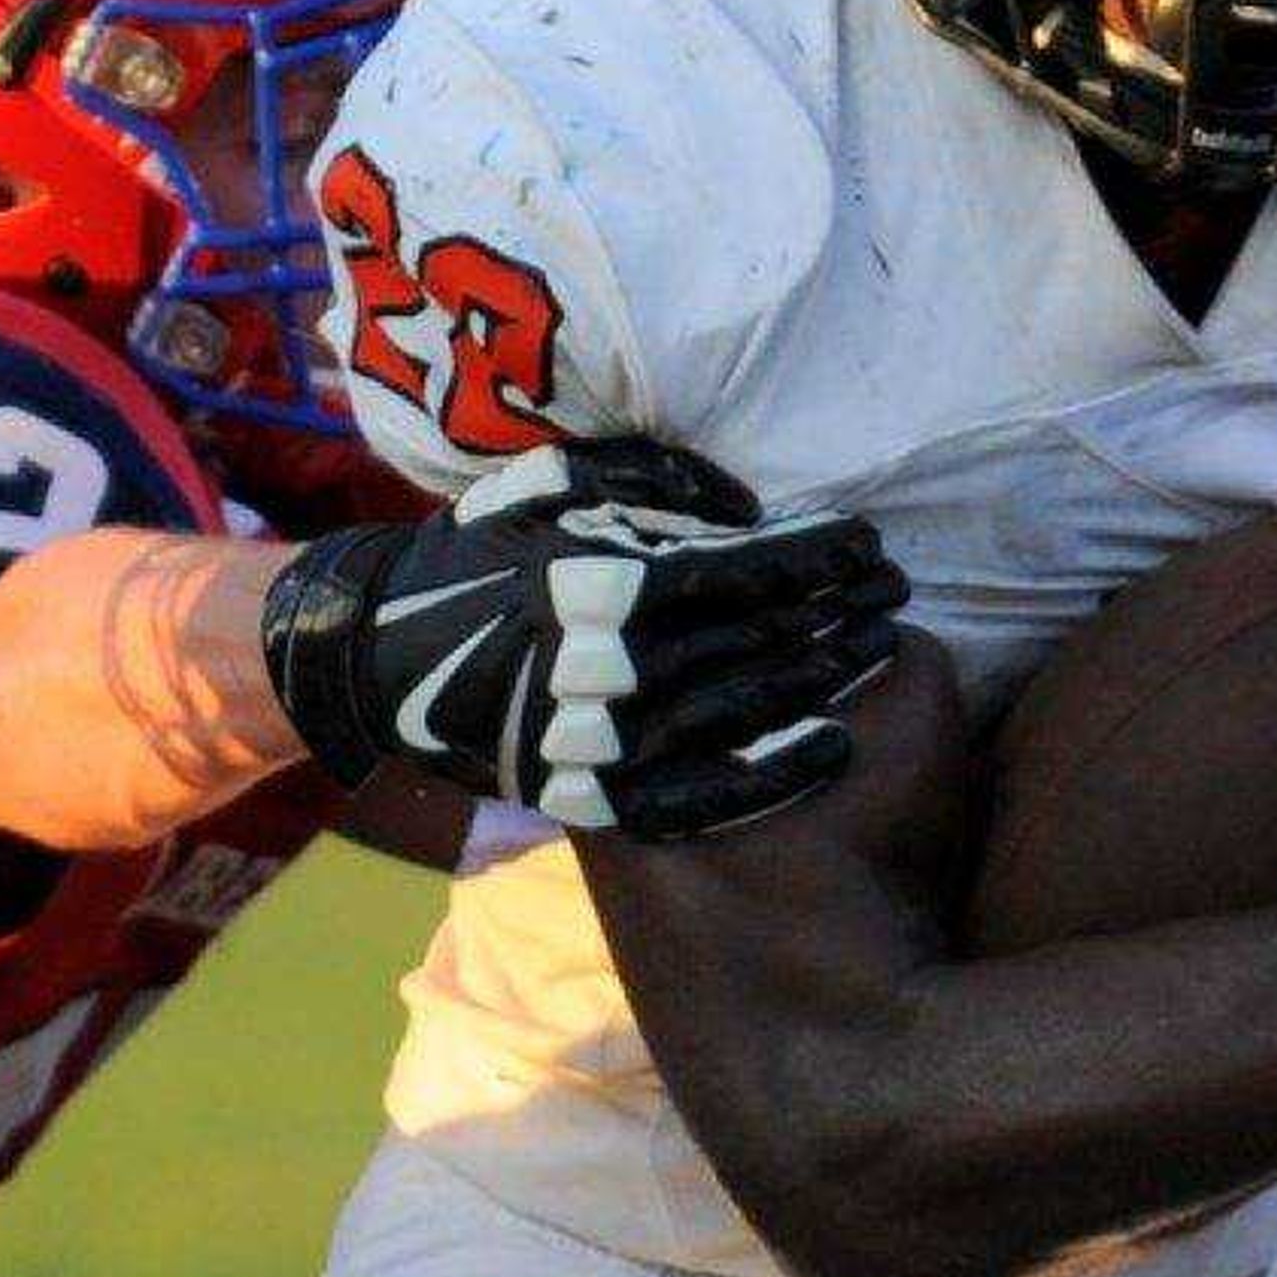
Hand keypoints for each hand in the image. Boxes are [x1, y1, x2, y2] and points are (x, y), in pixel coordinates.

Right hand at [257, 439, 906, 840]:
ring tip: (880, 649)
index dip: (818, 556)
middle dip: (837, 612)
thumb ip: (653, 479)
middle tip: (895, 594)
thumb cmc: (481, 551)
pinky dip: (769, 774)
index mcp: (600, 582)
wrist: (381, 656)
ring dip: (822, 679)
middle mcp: (606, 665)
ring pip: (741, 710)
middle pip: (756, 639)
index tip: (871, 543)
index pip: (742, 570)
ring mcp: (597, 740)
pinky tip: (833, 747)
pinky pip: (698, 795)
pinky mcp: (588, 798)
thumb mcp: (551, 483)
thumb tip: (747, 504)